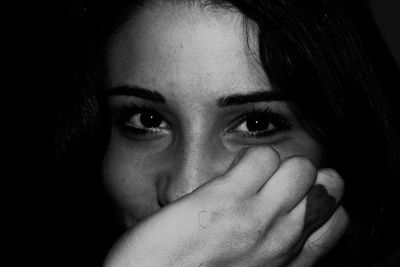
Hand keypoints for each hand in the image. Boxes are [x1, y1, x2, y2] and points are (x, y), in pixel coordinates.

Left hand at [104, 146, 347, 266]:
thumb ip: (272, 249)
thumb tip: (278, 216)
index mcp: (290, 262)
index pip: (339, 218)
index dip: (319, 200)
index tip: (294, 199)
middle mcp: (283, 240)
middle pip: (330, 184)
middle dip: (303, 177)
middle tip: (270, 184)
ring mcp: (258, 218)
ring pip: (300, 166)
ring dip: (276, 165)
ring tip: (247, 179)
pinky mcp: (226, 199)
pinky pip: (260, 157)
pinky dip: (247, 158)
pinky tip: (226, 176)